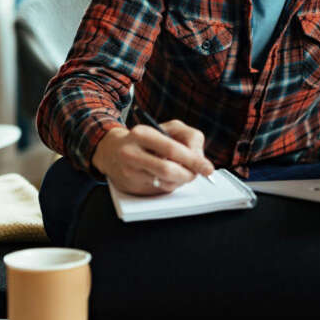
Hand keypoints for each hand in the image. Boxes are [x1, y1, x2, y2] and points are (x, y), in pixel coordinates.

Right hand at [92, 119, 213, 194]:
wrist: (111, 151)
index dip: (194, 160)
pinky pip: (159, 191)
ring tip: (180, 173)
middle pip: (168, 170)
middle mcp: (131, 153)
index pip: (172, 149)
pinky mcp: (130, 187)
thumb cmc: (146, 139)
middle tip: (196, 174)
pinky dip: (169, 186)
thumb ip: (189, 138)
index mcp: (141, 134)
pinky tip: (166, 178)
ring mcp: (129, 172)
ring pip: (165, 183)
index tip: (208, 168)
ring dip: (180, 181)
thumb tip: (200, 160)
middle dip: (188, 174)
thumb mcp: (168, 128)